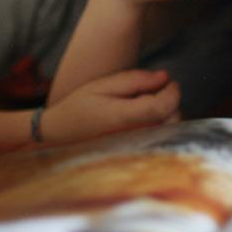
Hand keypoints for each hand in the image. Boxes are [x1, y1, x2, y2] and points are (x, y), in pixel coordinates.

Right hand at [42, 69, 180, 143]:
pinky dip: (161, 126)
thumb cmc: (79, 108)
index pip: (163, 107)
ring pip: (169, 130)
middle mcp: (134, 137)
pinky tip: (145, 120)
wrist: (59, 137)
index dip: (172, 92)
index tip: (170, 81)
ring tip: (146, 105)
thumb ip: (135, 80)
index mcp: (124, 118)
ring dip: (167, 114)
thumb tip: (165, 76)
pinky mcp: (137, 154)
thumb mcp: (102, 86)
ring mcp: (136, 149)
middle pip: (172, 118)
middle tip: (154, 91)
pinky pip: (161, 140)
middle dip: (170, 101)